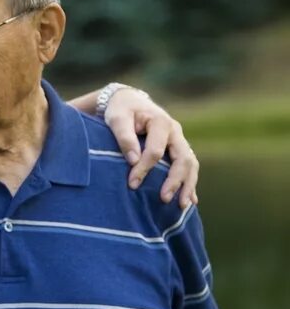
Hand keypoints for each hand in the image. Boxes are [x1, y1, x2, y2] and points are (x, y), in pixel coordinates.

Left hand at [104, 88, 198, 207]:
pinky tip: (190, 201)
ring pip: (191, 164)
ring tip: (181, 206)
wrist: (130, 102)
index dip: (144, 168)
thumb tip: (133, 160)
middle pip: (183, 159)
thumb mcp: (117, 118)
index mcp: (161, 122)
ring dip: (187, 185)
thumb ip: (124, 137)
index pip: (156, 151)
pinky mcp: (178, 149)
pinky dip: (190, 183)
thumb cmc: (121, 110)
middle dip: (175, 181)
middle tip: (164, 199)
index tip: (132, 184)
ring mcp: (179, 141)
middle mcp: (175, 132)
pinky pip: (189, 167)